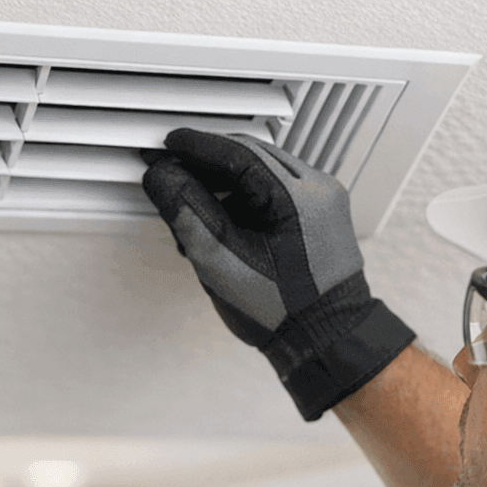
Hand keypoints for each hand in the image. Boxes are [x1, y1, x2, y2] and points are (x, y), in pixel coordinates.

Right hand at [142, 129, 414, 420]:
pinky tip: (221, 222)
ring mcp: (323, 202)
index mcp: (300, 198)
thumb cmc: (282, 312)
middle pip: (251, 158)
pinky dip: (244, 200)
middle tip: (170, 170)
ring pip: (261, 174)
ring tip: (190, 209)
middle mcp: (319, 191)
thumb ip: (188, 213)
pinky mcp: (319, 217)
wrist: (325, 342)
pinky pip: (275, 193)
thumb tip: (162, 177)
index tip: (168, 144)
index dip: (197, 146)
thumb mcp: (222, 263)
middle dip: (207, 165)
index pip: (238, 153)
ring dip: (224, 185)